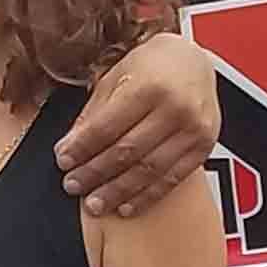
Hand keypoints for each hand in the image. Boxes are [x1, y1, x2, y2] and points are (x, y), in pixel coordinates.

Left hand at [54, 32, 220, 217]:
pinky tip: (126, 206)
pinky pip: (172, 178)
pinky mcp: (203, 147)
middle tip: (73, 185)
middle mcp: (176, 107)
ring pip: (149, 170)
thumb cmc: (152, 66)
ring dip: (118, 191)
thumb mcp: (116, 78)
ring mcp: (194, 129)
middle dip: (95, 172)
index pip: (107, 126)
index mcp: (150, 85)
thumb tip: (70, 147)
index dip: (82, 148)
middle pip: (127, 151)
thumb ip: (94, 114)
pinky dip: (146, 196)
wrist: (193, 60)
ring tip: (95, 204)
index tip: (63, 160)